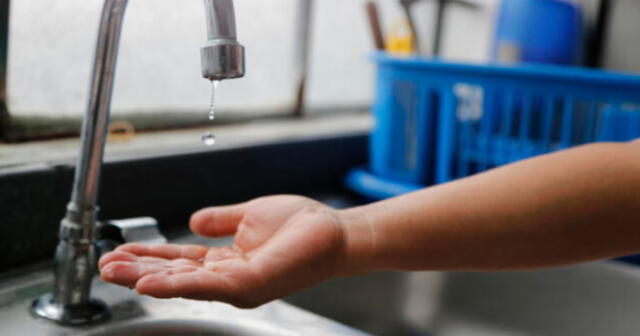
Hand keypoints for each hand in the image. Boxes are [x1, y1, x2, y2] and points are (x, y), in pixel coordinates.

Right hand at [98, 195, 348, 307]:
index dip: (149, 258)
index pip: (179, 262)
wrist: (334, 229)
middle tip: (104, 265)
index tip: (119, 252)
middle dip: (138, 271)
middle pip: (175, 275)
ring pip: (183, 283)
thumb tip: (193, 219)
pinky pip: (206, 285)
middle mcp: (228, 278)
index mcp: (227, 261)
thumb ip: (221, 220)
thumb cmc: (300, 225)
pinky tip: (147, 283)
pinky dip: (174, 285)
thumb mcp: (249, 216)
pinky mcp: (251, 285)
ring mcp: (239, 285)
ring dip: (146, 279)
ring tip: (114, 274)